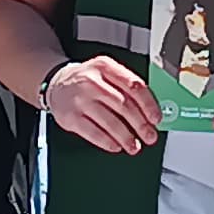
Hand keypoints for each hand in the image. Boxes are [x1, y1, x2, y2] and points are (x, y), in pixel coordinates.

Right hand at [43, 54, 165, 153]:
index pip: (134, 86)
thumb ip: (127, 87)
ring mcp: (80, 99)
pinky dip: (108, 142)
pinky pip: (94, 133)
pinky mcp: (70, 117)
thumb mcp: (107, 73)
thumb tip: (150, 111)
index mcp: (105, 67)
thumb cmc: (88, 80)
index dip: (149, 104)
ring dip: (126, 137)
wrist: (57, 83)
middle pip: (124, 105)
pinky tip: (116, 146)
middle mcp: (92, 81)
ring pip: (110, 122)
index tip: (156, 118)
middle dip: (140, 125)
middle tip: (149, 136)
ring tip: (134, 146)